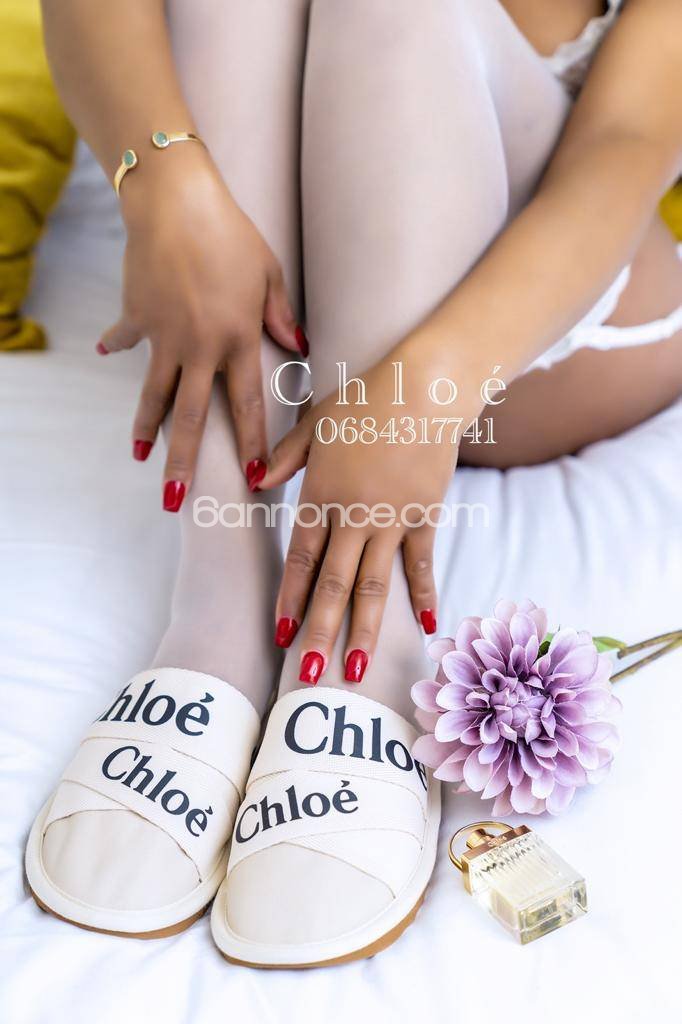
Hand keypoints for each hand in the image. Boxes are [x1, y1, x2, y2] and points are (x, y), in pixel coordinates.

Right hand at [97, 145, 305, 507]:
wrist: (174, 202)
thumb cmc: (231, 234)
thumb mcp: (268, 274)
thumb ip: (282, 317)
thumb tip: (300, 349)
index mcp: (238, 339)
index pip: (247, 404)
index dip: (251, 443)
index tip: (254, 479)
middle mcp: (200, 346)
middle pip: (192, 416)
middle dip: (184, 462)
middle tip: (176, 499)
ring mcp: (164, 335)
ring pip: (154, 393)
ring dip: (145, 427)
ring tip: (138, 456)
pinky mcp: (137, 316)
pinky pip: (128, 338)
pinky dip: (119, 344)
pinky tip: (110, 352)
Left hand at [261, 334, 483, 682]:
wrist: (424, 388)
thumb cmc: (363, 401)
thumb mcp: (313, 425)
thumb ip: (283, 458)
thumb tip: (254, 479)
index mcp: (321, 495)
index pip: (302, 559)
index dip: (291, 599)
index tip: (281, 635)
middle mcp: (354, 515)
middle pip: (334, 584)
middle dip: (320, 632)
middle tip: (308, 675)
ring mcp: (392, 519)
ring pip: (374, 584)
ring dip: (364, 629)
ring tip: (354, 670)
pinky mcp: (424, 516)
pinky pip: (421, 564)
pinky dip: (423, 594)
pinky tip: (426, 626)